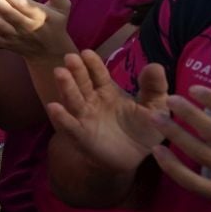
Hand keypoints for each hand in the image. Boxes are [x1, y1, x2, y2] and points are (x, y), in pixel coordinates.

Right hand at [46, 51, 169, 172]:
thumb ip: (154, 87)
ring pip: (73, 100)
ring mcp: (84, 118)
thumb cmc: (144, 129)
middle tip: (70, 57)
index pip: (98, 75)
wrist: (138, 158)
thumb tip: (154, 65)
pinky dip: (61, 117)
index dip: (92, 64)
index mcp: (108, 92)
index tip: (87, 53)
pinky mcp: (81, 136)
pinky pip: (69, 125)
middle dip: (76, 71)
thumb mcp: (156, 107)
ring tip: (60, 73)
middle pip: (82, 83)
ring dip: (65, 87)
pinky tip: (54, 107)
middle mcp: (92, 102)